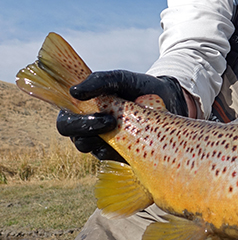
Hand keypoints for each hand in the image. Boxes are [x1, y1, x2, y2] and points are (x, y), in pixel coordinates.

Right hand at [57, 71, 188, 160]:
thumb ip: (100, 80)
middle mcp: (92, 131)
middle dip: (88, 130)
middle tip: (110, 121)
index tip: (92, 109)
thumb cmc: (139, 88)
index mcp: (85, 112)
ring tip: (128, 130)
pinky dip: (124, 152)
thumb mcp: (122, 79)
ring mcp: (107, 146)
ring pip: (95, 151)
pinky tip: (137, 144)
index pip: (65, 121)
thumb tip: (74, 92)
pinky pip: (116, 160)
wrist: (170, 100)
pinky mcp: (124, 157)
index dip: (72, 120)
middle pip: (76, 139)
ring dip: (106, 143)